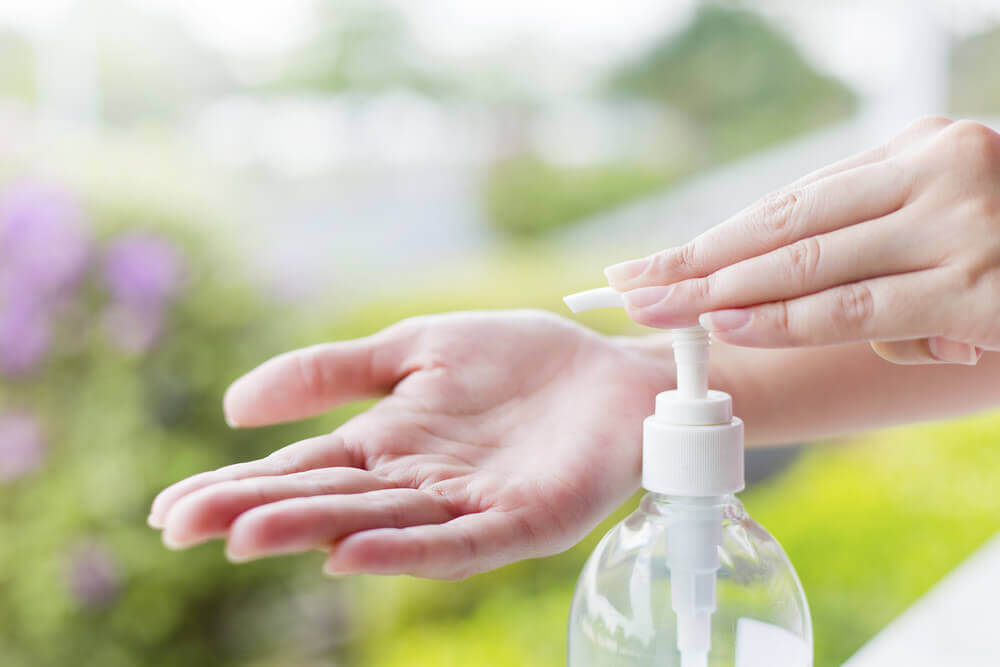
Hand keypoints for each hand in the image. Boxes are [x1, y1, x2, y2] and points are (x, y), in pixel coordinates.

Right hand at [147, 311, 669, 578]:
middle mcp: (418, 484)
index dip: (237, 484)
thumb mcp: (414, 347)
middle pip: (327, 499)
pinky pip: (460, 544)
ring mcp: (468, 507)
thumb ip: (333, 371)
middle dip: (254, 510)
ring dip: (314, 529)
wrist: (613, 371)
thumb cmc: (520, 360)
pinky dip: (406, 551)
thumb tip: (233, 405)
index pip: (301, 469)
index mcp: (389, 443)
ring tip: (246, 534)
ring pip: (381, 524)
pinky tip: (351, 553)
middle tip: (179, 526)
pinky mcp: (522, 521)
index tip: (170, 507)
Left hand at [606, 117, 999, 364]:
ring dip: (724, 293)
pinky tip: (732, 324)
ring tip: (660, 311)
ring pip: (811, 265)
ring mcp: (961, 226)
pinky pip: (862, 307)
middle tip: (628, 288)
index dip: (711, 238)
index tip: (651, 263)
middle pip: (783, 226)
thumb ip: (864, 245)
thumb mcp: (940, 224)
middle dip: (696, 264)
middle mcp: (937, 173)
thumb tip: (759, 290)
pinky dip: (790, 320)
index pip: (788, 203)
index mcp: (917, 152)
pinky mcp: (980, 286)